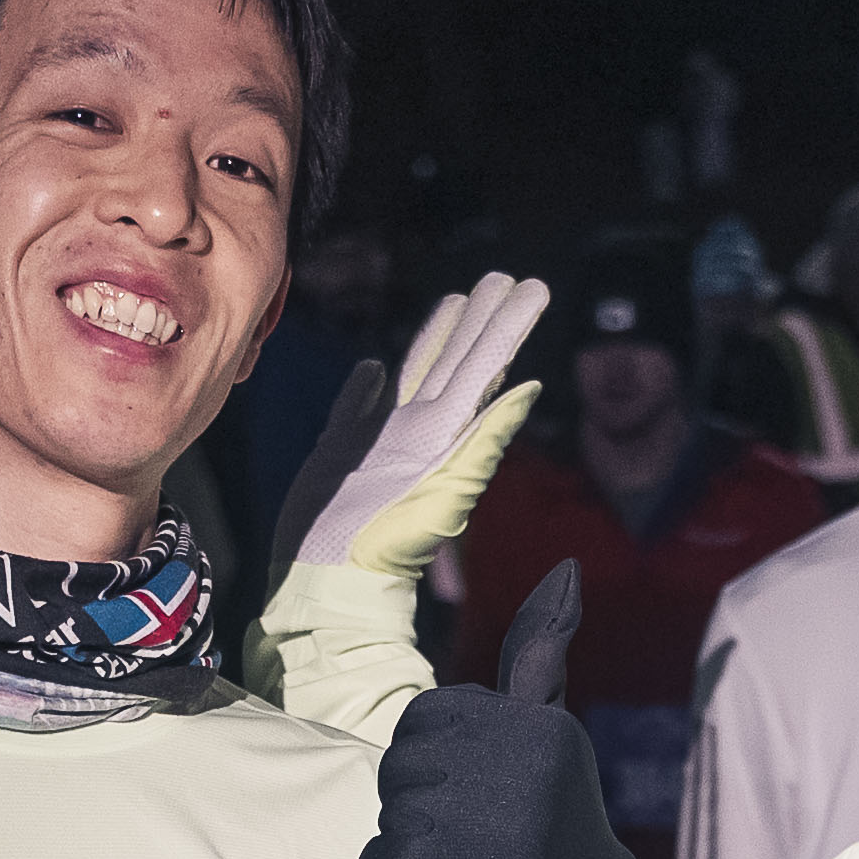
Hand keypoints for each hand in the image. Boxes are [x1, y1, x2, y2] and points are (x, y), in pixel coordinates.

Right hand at [281, 273, 550, 583]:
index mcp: (446, 433)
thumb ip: (484, 440)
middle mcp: (418, 430)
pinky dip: (366, 385)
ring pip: (414, 374)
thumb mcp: (446, 490)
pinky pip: (356, 407)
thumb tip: (528, 391)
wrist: (329, 581)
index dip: (506, 327)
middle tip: (501, 278)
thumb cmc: (389, 545)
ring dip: (435, 338)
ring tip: (456, 301)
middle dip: (479, 320)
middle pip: (455, 361)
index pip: (484, 366)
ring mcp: (379, 439)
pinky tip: (372, 369)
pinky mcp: (339, 450)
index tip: (529, 287)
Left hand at [353, 567, 670, 858]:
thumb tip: (565, 568)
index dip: (436, 753)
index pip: (429, 716)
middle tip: (465, 824)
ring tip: (459, 850)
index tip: (475, 784)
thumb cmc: (555, 812)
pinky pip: (378, 858)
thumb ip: (539, 653)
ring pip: (389, 806)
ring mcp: (480, 812)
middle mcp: (511, 758)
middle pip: (402, 758)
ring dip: (407, 834)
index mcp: (531, 721)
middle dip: (418, 793)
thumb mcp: (551, 726)